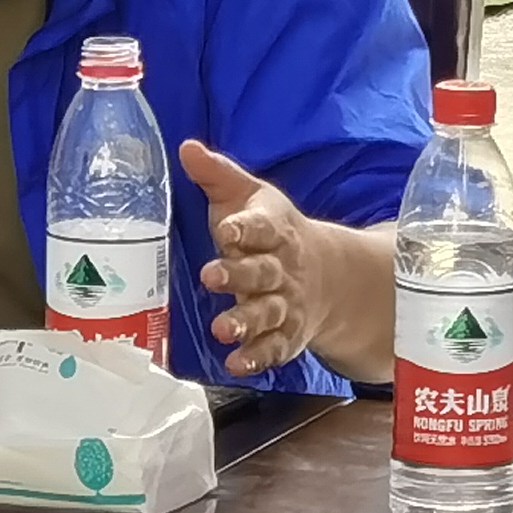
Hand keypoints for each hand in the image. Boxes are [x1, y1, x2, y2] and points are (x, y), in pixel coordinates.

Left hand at [185, 138, 316, 377]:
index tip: (226, 228)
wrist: (327, 274)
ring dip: (246, 322)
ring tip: (222, 328)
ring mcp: (286, 304)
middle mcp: (282, 269)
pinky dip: (257, 358)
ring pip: (268, 313)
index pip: (261, 227)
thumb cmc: (271, 231)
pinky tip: (236, 364)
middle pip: (262, 272)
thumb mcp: (249, 197)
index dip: (244, 227)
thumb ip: (217, 176)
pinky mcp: (287, 336)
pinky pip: (274, 349)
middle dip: (239, 276)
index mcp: (274, 230)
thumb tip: (186, 148)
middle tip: (211, 277)